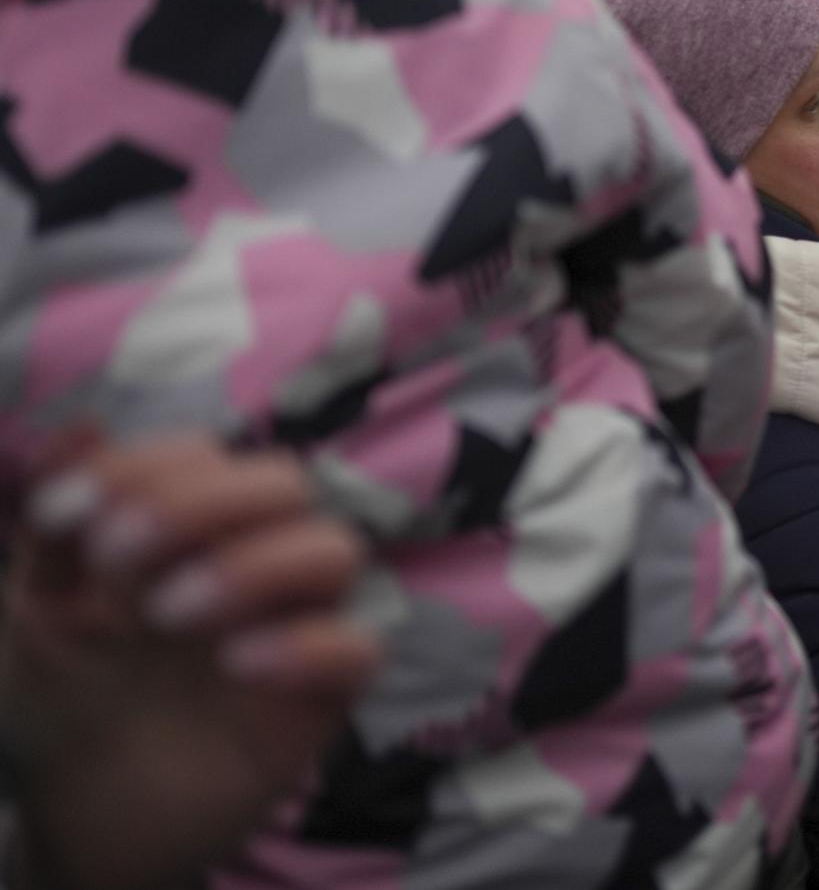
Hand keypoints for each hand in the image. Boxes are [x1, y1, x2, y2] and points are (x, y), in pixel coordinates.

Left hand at [2, 431, 377, 888]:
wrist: (81, 815)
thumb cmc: (64, 700)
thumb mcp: (35, 609)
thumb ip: (54, 524)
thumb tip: (79, 426)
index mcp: (191, 530)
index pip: (205, 454)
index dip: (143, 467)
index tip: (63, 519)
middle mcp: (254, 561)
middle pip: (284, 482)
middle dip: (201, 504)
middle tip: (118, 560)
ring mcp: (296, 624)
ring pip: (335, 549)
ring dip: (253, 565)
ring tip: (169, 616)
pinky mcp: (324, 695)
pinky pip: (360, 647)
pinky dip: (306, 643)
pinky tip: (236, 667)